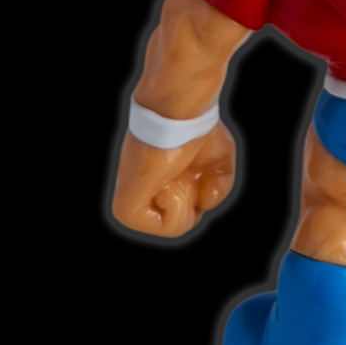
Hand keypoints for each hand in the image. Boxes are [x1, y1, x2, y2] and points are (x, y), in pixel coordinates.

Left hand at [112, 123, 235, 236]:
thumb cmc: (199, 129)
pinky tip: (167, 182)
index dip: (201, 191)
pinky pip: (164, 227)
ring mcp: (132, 202)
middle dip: (195, 196)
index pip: (186, 210)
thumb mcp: (220, 163)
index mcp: (158, 183)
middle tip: (184, 170)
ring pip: (176, 228)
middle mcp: (143, 193)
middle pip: (185, 221)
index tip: (193, 166)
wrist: (179, 116)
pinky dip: (177, 205)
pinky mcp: (125, 209)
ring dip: (186, 199)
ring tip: (174, 174)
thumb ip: (218, 190)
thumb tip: (203, 205)